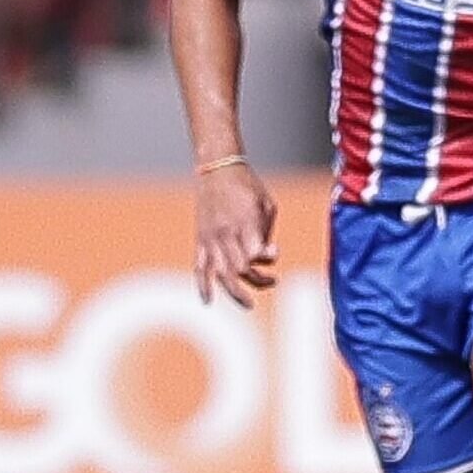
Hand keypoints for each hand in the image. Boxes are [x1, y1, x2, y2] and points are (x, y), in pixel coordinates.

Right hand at [193, 162, 277, 308]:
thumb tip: (268, 257)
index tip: (274, 253)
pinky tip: (207, 301)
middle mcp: (225, 233)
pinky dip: (202, 285)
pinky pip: (199, 267)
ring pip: (220, 274)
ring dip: (235, 292)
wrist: (217, 169)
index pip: (255, 254)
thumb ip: (266, 232)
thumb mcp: (267, 204)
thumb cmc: (248, 186)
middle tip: (272, 282)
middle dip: (258, 280)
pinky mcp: (200, 239)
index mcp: (244, 223)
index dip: (267, 260)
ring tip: (249, 303)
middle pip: (240, 269)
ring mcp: (210, 238)